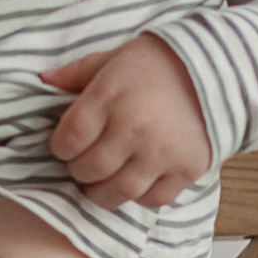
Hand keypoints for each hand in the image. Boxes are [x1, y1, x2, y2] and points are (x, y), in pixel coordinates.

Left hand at [42, 37, 212, 209]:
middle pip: (90, 169)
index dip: (59, 147)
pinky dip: (139, 197)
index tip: (62, 146)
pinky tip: (133, 184)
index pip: (69, 139)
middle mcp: (133, 129)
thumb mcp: (110, 59)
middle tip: (80, 165)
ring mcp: (161, 153)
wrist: (214, 70)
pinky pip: (155, 198)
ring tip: (98, 185)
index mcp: (108, 98)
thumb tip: (43, 81)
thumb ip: (75, 73)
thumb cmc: (155, 63)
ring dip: (101, 193)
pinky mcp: (188, 169)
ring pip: (119, 191)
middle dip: (78, 171)